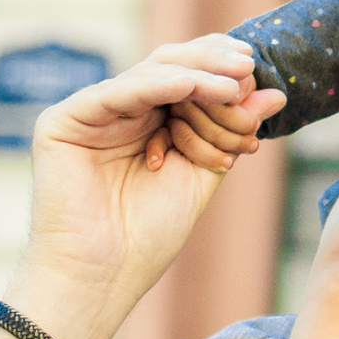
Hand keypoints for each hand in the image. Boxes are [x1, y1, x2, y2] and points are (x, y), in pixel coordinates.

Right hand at [15, 39, 282, 338]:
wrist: (103, 276)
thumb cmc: (150, 234)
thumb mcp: (206, 171)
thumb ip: (235, 129)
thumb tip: (277, 92)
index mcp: (150, 121)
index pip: (188, 79)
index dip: (221, 71)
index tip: (258, 74)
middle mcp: (120, 111)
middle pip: (169, 67)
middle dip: (211, 63)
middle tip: (247, 64)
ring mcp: (90, 114)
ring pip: (147, 75)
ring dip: (195, 77)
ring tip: (232, 86)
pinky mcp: (62, 122)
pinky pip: (115, 93)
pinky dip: (155, 86)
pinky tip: (189, 85)